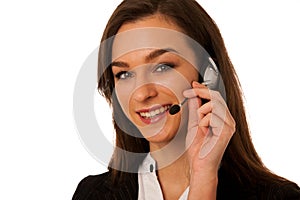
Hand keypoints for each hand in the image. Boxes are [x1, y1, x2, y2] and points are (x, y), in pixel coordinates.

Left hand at [184, 81, 234, 198]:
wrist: (199, 166)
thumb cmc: (197, 150)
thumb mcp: (194, 124)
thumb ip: (195, 110)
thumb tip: (195, 96)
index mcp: (221, 118)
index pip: (215, 98)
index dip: (203, 89)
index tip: (193, 85)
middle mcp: (228, 120)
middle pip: (216, 97)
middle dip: (200, 92)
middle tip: (188, 93)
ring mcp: (229, 125)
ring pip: (215, 104)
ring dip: (202, 110)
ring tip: (200, 122)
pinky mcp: (226, 130)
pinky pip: (213, 115)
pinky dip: (204, 121)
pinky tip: (204, 129)